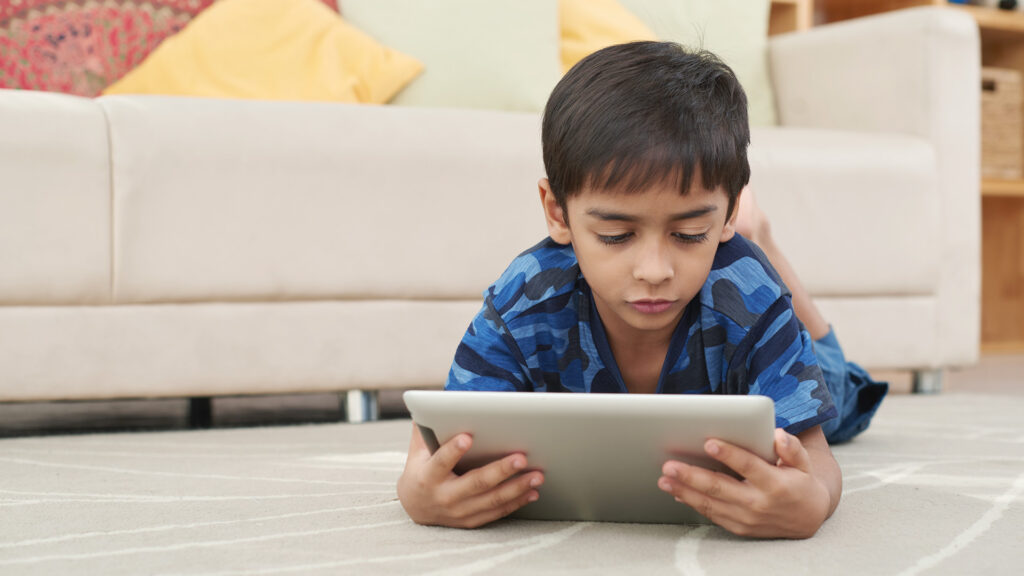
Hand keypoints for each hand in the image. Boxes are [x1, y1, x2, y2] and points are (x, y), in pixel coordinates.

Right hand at [397, 425, 544, 527]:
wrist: (416, 508)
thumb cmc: (421, 470)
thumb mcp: (417, 450)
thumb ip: (424, 429)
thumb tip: (431, 404)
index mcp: (428, 477)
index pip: (441, 462)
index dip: (453, 451)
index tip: (467, 437)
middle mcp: (444, 497)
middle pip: (476, 483)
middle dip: (500, 470)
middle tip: (521, 457)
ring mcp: (459, 512)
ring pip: (492, 500)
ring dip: (517, 487)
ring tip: (537, 475)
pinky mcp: (471, 520)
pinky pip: (497, 512)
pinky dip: (517, 502)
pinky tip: (532, 492)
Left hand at [657, 428, 832, 538]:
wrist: (808, 519)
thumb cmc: (800, 482)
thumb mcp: (804, 463)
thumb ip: (792, 448)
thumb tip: (777, 435)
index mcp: (776, 484)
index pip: (748, 466)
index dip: (729, 454)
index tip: (708, 442)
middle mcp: (759, 503)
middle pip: (720, 488)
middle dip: (692, 475)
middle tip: (670, 465)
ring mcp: (747, 519)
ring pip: (710, 504)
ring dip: (684, 490)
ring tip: (665, 478)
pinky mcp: (739, 527)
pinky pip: (712, 515)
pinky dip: (692, 503)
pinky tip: (677, 492)